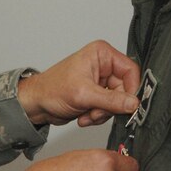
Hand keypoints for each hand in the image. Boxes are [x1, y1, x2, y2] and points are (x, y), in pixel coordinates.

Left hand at [18, 40, 139, 125]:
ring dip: (103, 113)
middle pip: (125, 89)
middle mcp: (103, 65)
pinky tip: (83, 115)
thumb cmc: (51, 89)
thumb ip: (111, 100)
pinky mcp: (97, 94)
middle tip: (96, 111)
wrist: (36, 104)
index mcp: (101, 54)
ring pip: (118, 102)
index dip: (131, 89)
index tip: (128, 106)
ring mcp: (101, 80)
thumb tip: (133, 104)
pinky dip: (98, 115)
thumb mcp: (84, 95)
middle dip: (111, 106)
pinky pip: (109, 109)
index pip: (130, 70)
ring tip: (86, 113)